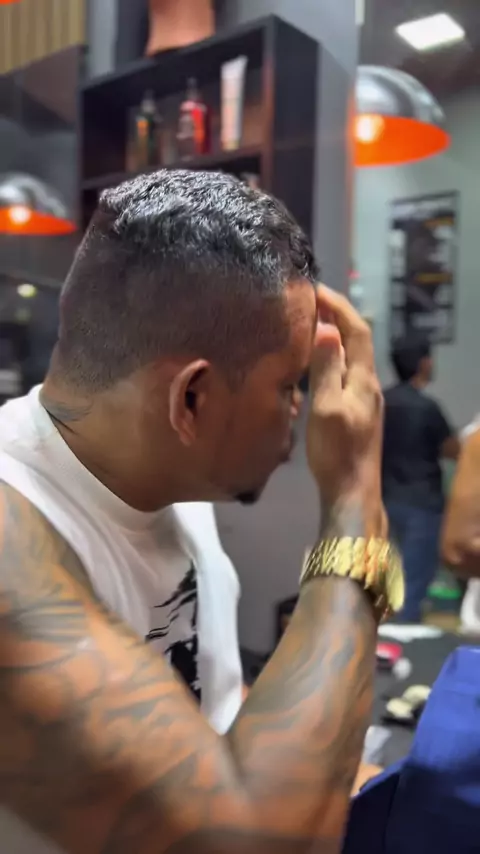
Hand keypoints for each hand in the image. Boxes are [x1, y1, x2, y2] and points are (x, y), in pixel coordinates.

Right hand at [307, 287, 384, 535]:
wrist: (352, 492)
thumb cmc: (337, 451)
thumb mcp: (327, 408)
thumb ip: (327, 368)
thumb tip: (328, 328)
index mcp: (364, 379)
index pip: (357, 330)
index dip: (339, 305)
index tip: (315, 289)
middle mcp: (368, 384)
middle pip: (356, 340)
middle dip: (336, 316)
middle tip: (308, 302)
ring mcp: (363, 399)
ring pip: (350, 357)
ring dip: (332, 337)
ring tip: (306, 326)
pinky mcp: (355, 412)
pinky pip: (344, 373)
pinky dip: (329, 358)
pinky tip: (313, 364)